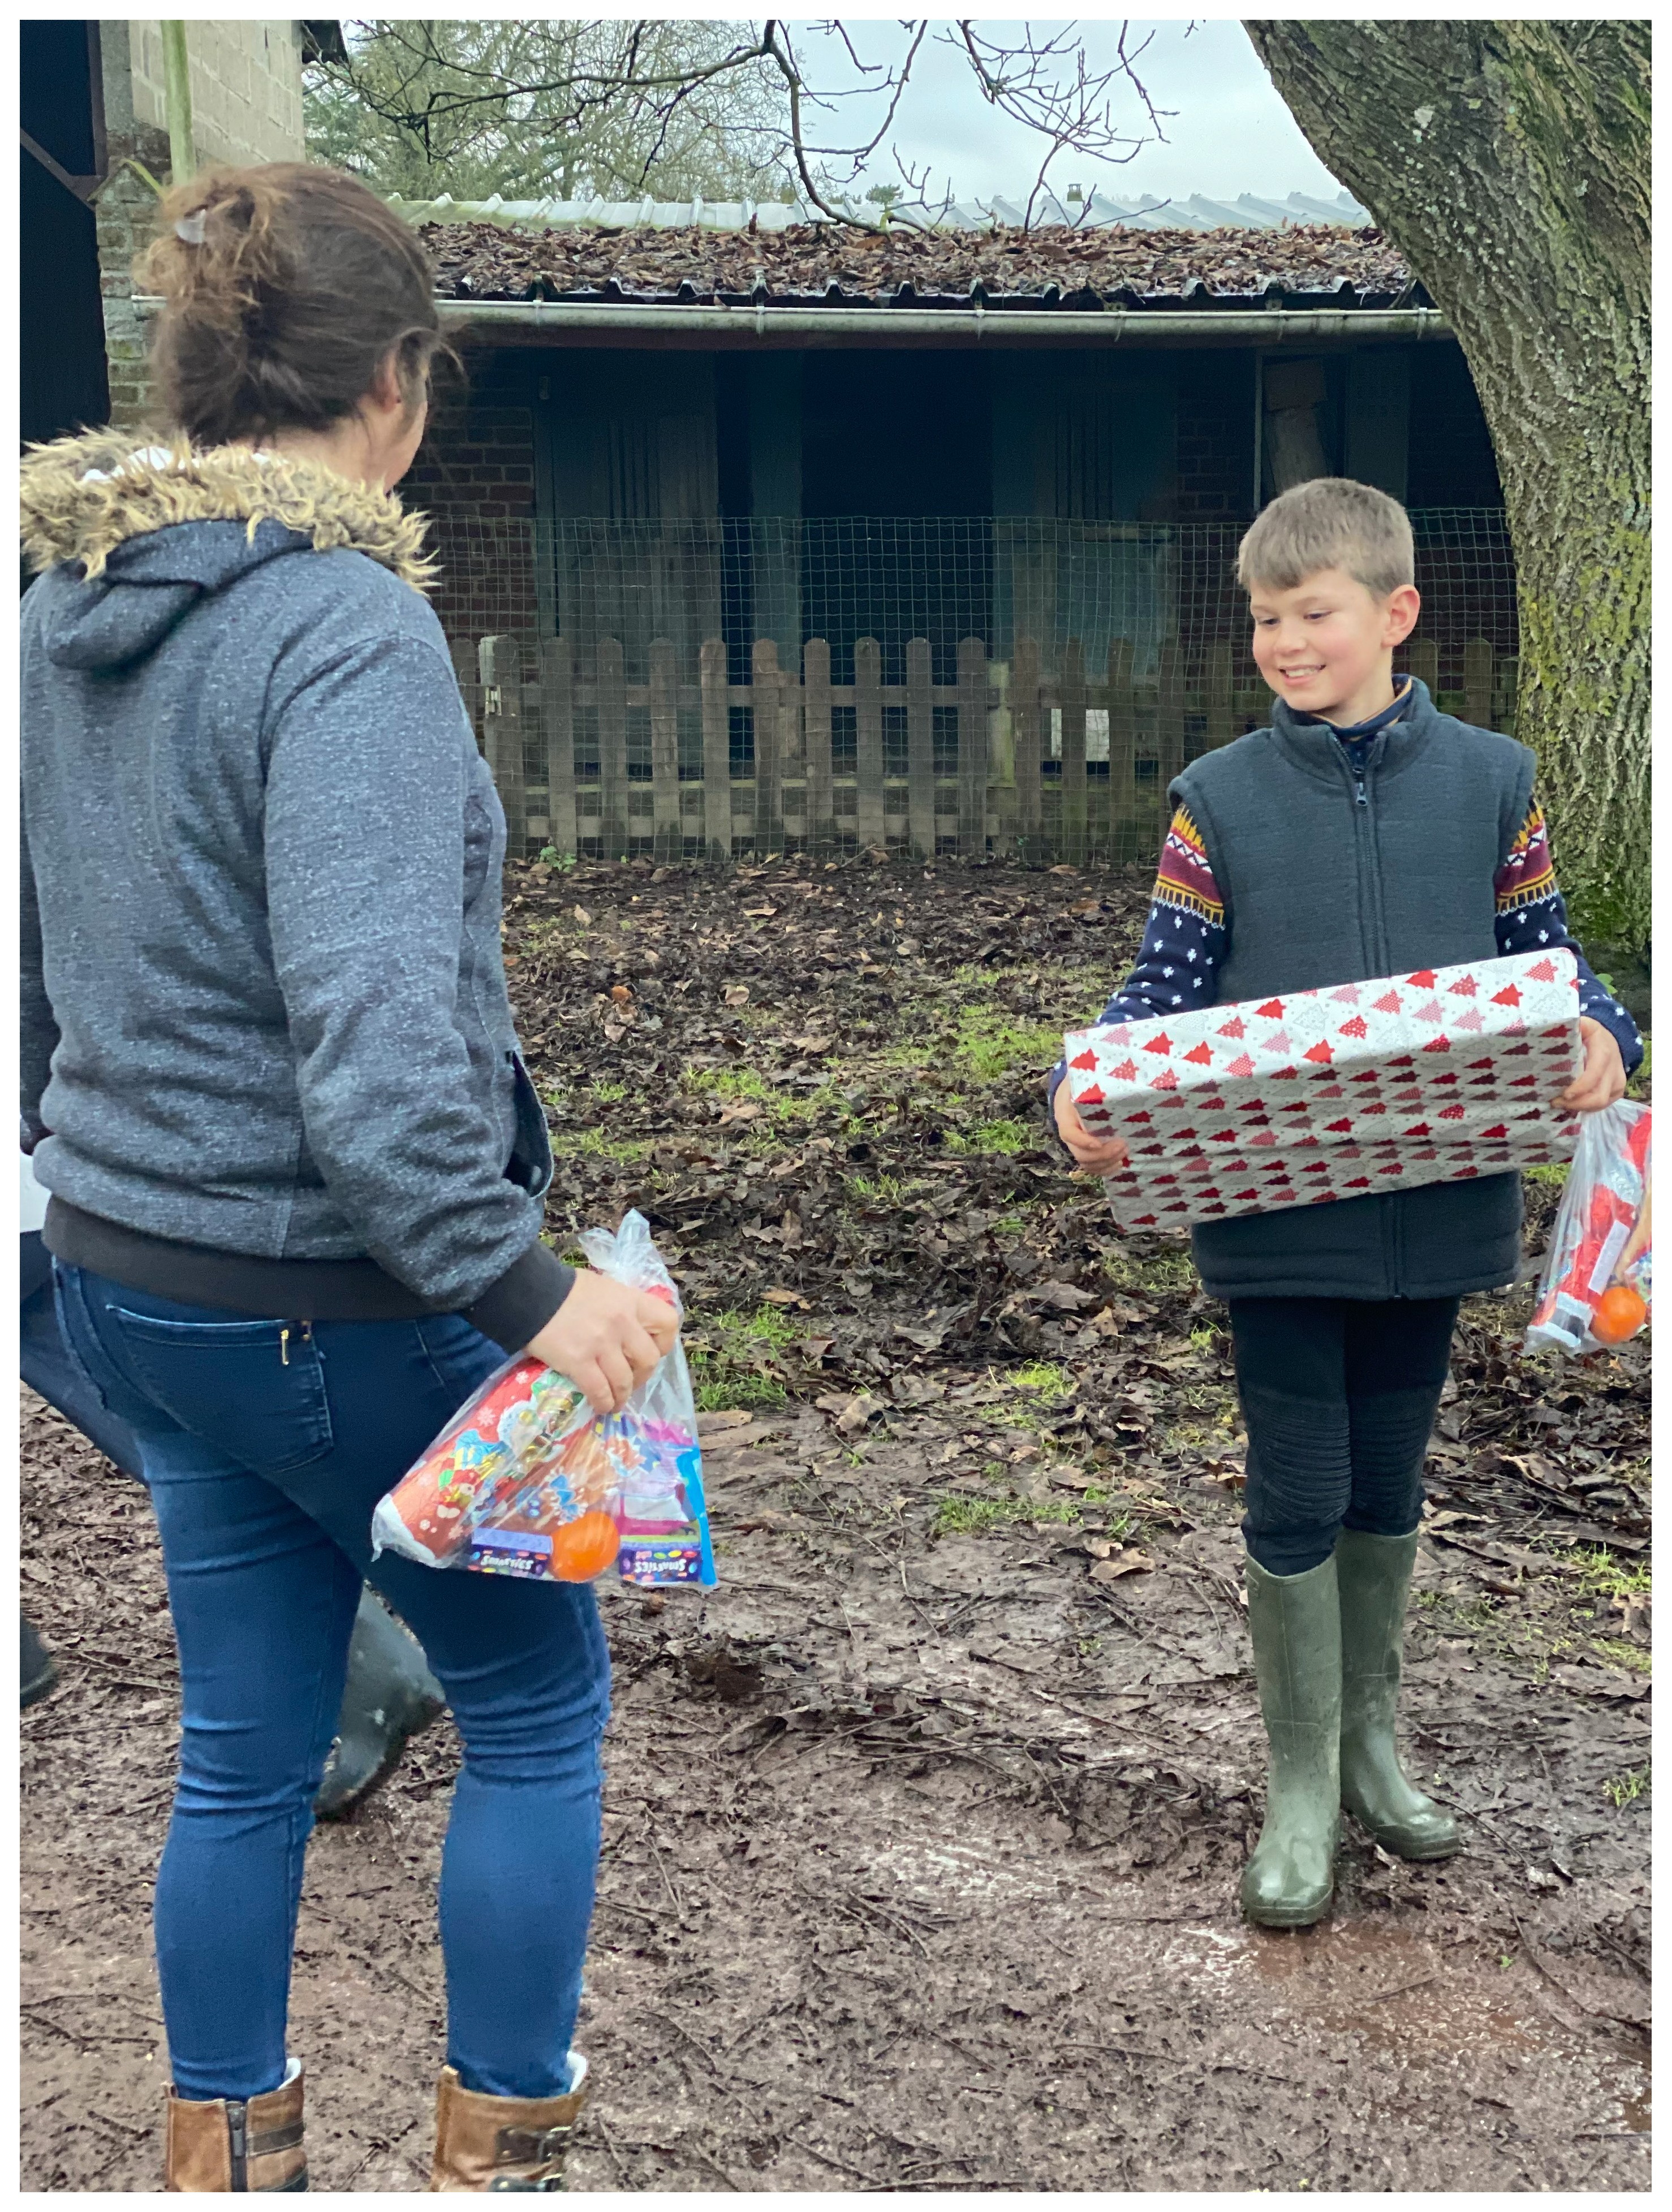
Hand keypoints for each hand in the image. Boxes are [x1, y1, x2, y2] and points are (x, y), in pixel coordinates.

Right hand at [523, 1269, 679, 1415]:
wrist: (531, 1293)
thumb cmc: (565, 1289)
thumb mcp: (604, 1289)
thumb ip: (621, 1308)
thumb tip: (629, 1330)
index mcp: (630, 1301)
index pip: (667, 1324)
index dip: (663, 1343)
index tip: (651, 1351)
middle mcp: (622, 1323)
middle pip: (649, 1359)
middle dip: (642, 1376)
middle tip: (631, 1381)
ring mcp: (601, 1344)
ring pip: (625, 1381)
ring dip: (622, 1396)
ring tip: (616, 1402)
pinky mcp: (579, 1362)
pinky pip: (599, 1391)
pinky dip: (603, 1403)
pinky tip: (600, 1406)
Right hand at [1053, 1081, 1130, 1174]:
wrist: (1072, 1092)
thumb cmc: (1080, 1084)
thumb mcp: (1080, 1079)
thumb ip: (1089, 1080)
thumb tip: (1112, 1075)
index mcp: (1064, 1116)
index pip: (1069, 1133)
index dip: (1083, 1141)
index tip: (1099, 1142)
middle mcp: (1069, 1134)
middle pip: (1080, 1153)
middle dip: (1103, 1154)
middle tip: (1123, 1145)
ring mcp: (1076, 1145)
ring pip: (1087, 1163)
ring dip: (1106, 1163)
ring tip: (1125, 1152)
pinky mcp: (1086, 1150)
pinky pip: (1092, 1166)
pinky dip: (1105, 1169)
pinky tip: (1119, 1164)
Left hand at [1555, 1018, 1627, 1115]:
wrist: (1611, 1040)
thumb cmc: (1592, 1035)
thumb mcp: (1584, 1025)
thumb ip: (1571, 1026)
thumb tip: (1550, 1027)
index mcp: (1604, 1052)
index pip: (1594, 1075)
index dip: (1580, 1088)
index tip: (1563, 1095)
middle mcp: (1614, 1069)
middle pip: (1599, 1096)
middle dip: (1576, 1104)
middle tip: (1555, 1102)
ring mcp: (1618, 1082)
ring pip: (1601, 1104)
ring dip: (1579, 1107)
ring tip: (1560, 1104)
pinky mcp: (1617, 1091)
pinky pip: (1603, 1105)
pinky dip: (1586, 1107)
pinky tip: (1571, 1103)